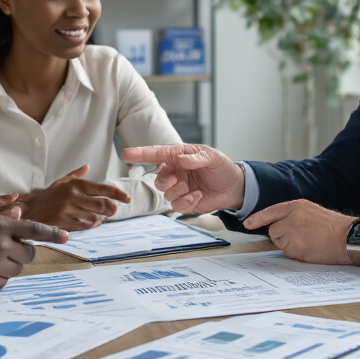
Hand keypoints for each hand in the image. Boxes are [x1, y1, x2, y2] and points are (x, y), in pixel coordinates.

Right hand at [0, 194, 67, 294]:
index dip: (53, 234)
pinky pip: (4, 281)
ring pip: (17, 267)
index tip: (67, 237)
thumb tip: (20, 210)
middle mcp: (2, 245)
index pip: (34, 229)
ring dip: (7, 265)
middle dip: (20, 251)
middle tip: (2, 250)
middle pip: (28, 252)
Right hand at [20, 165, 131, 230]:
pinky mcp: (63, 223)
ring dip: (99, 220)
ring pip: (95, 218)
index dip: (118, 194)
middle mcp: (72, 195)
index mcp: (75, 184)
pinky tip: (88, 224)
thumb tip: (87, 166)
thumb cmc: (47, 197)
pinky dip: (90, 227)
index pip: (103, 188)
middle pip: (103, 205)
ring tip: (98, 218)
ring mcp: (68, 210)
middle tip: (112, 212)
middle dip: (111, 210)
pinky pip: (84, 227)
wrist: (28, 211)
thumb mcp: (60, 183)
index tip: (127, 199)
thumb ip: (75, 175)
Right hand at [121, 144, 244, 214]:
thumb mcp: (213, 157)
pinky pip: (177, 205)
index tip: (126, 153)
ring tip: (192, 189)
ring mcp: (179, 188)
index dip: (140, 154)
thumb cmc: (221, 167)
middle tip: (177, 181)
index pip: (157, 154)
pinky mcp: (185, 202)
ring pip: (166, 193)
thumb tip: (181, 159)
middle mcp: (176, 172)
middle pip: (158, 179)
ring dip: (177, 192)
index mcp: (179, 156)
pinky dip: (186, 202)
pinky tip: (198, 196)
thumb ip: (196, 158)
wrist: (234, 187)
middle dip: (164, 181)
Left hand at [244, 200, 356, 264]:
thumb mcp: (312, 212)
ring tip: (309, 242)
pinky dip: (297, 254)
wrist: (349, 237)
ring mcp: (293, 232)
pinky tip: (310, 249)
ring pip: (280, 243)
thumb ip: (294, 215)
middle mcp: (292, 217)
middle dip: (282, 237)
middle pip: (273, 231)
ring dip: (291, 246)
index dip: (257, 218)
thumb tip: (277, 227)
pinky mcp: (297, 246)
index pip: (271, 211)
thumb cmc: (333, 227)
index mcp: (297, 206)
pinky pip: (288, 253)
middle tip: (302, 238)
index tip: (247, 224)